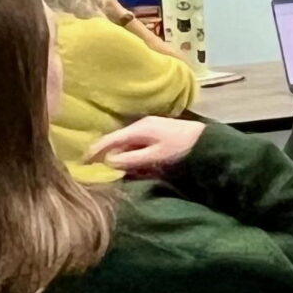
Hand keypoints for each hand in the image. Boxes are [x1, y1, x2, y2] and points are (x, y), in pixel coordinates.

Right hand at [86, 116, 204, 176]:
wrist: (210, 141)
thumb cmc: (183, 148)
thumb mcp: (156, 157)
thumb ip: (132, 159)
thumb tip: (109, 162)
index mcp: (139, 128)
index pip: (110, 139)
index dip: (95, 151)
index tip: (83, 162)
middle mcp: (142, 125)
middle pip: (118, 140)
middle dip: (108, 154)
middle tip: (97, 168)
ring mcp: (151, 127)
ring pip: (129, 142)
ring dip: (122, 155)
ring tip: (117, 168)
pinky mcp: (159, 132)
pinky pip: (139, 143)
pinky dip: (134, 152)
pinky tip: (137, 163)